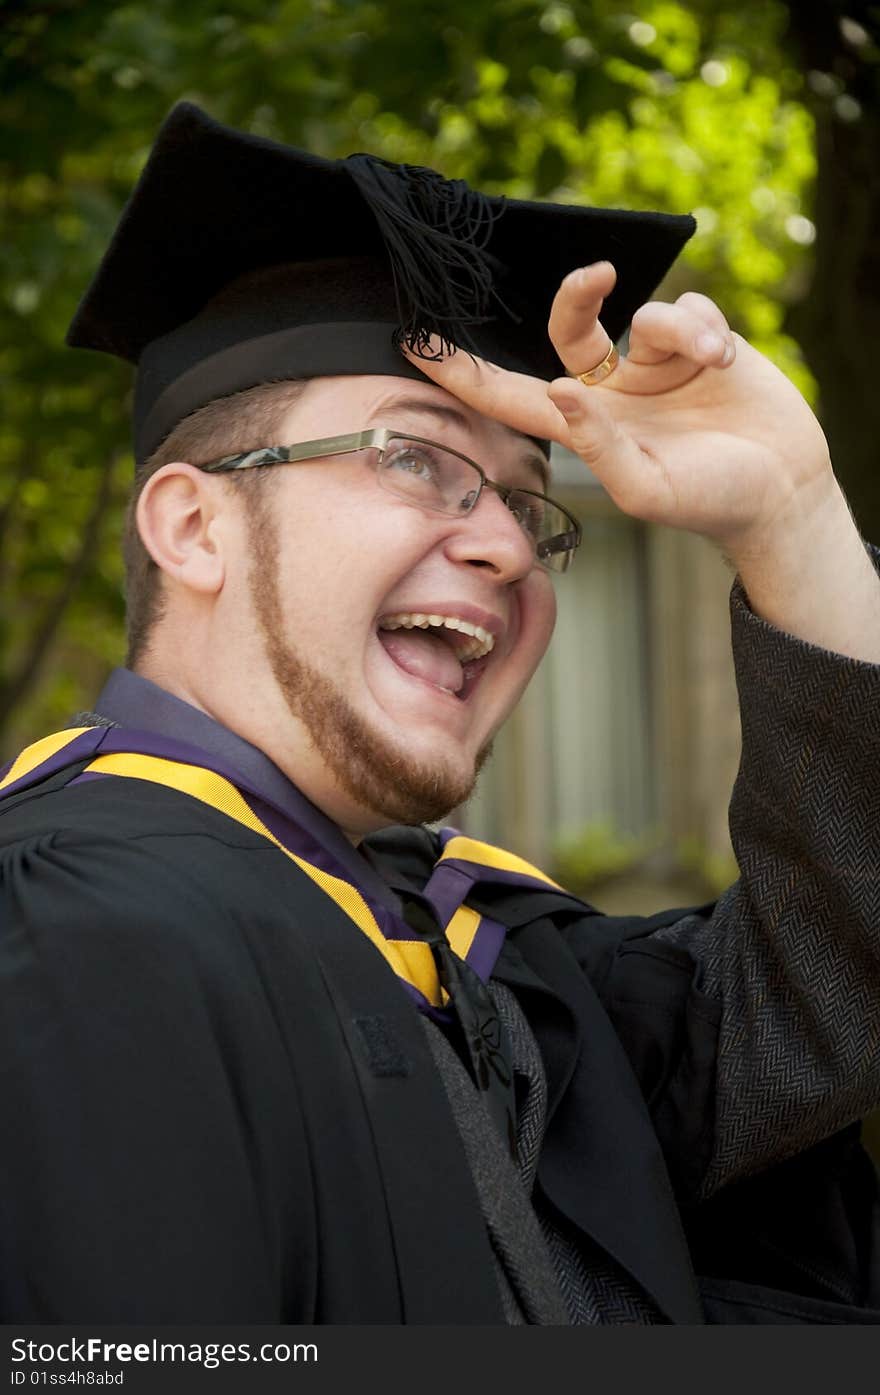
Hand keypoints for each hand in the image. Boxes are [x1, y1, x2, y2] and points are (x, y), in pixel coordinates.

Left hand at [406, 262, 879, 661]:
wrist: (782, 489)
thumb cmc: (708, 501)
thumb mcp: (647, 487)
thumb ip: (598, 445)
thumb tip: (558, 389)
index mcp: (586, 426)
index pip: (511, 394)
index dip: (464, 371)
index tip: (414, 340)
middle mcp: (612, 388)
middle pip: (569, 326)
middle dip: (575, 295)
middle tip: (596, 277)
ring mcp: (655, 363)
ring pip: (645, 314)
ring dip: (679, 330)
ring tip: (711, 360)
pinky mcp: (701, 342)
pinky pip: (689, 308)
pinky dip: (705, 328)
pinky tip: (725, 360)